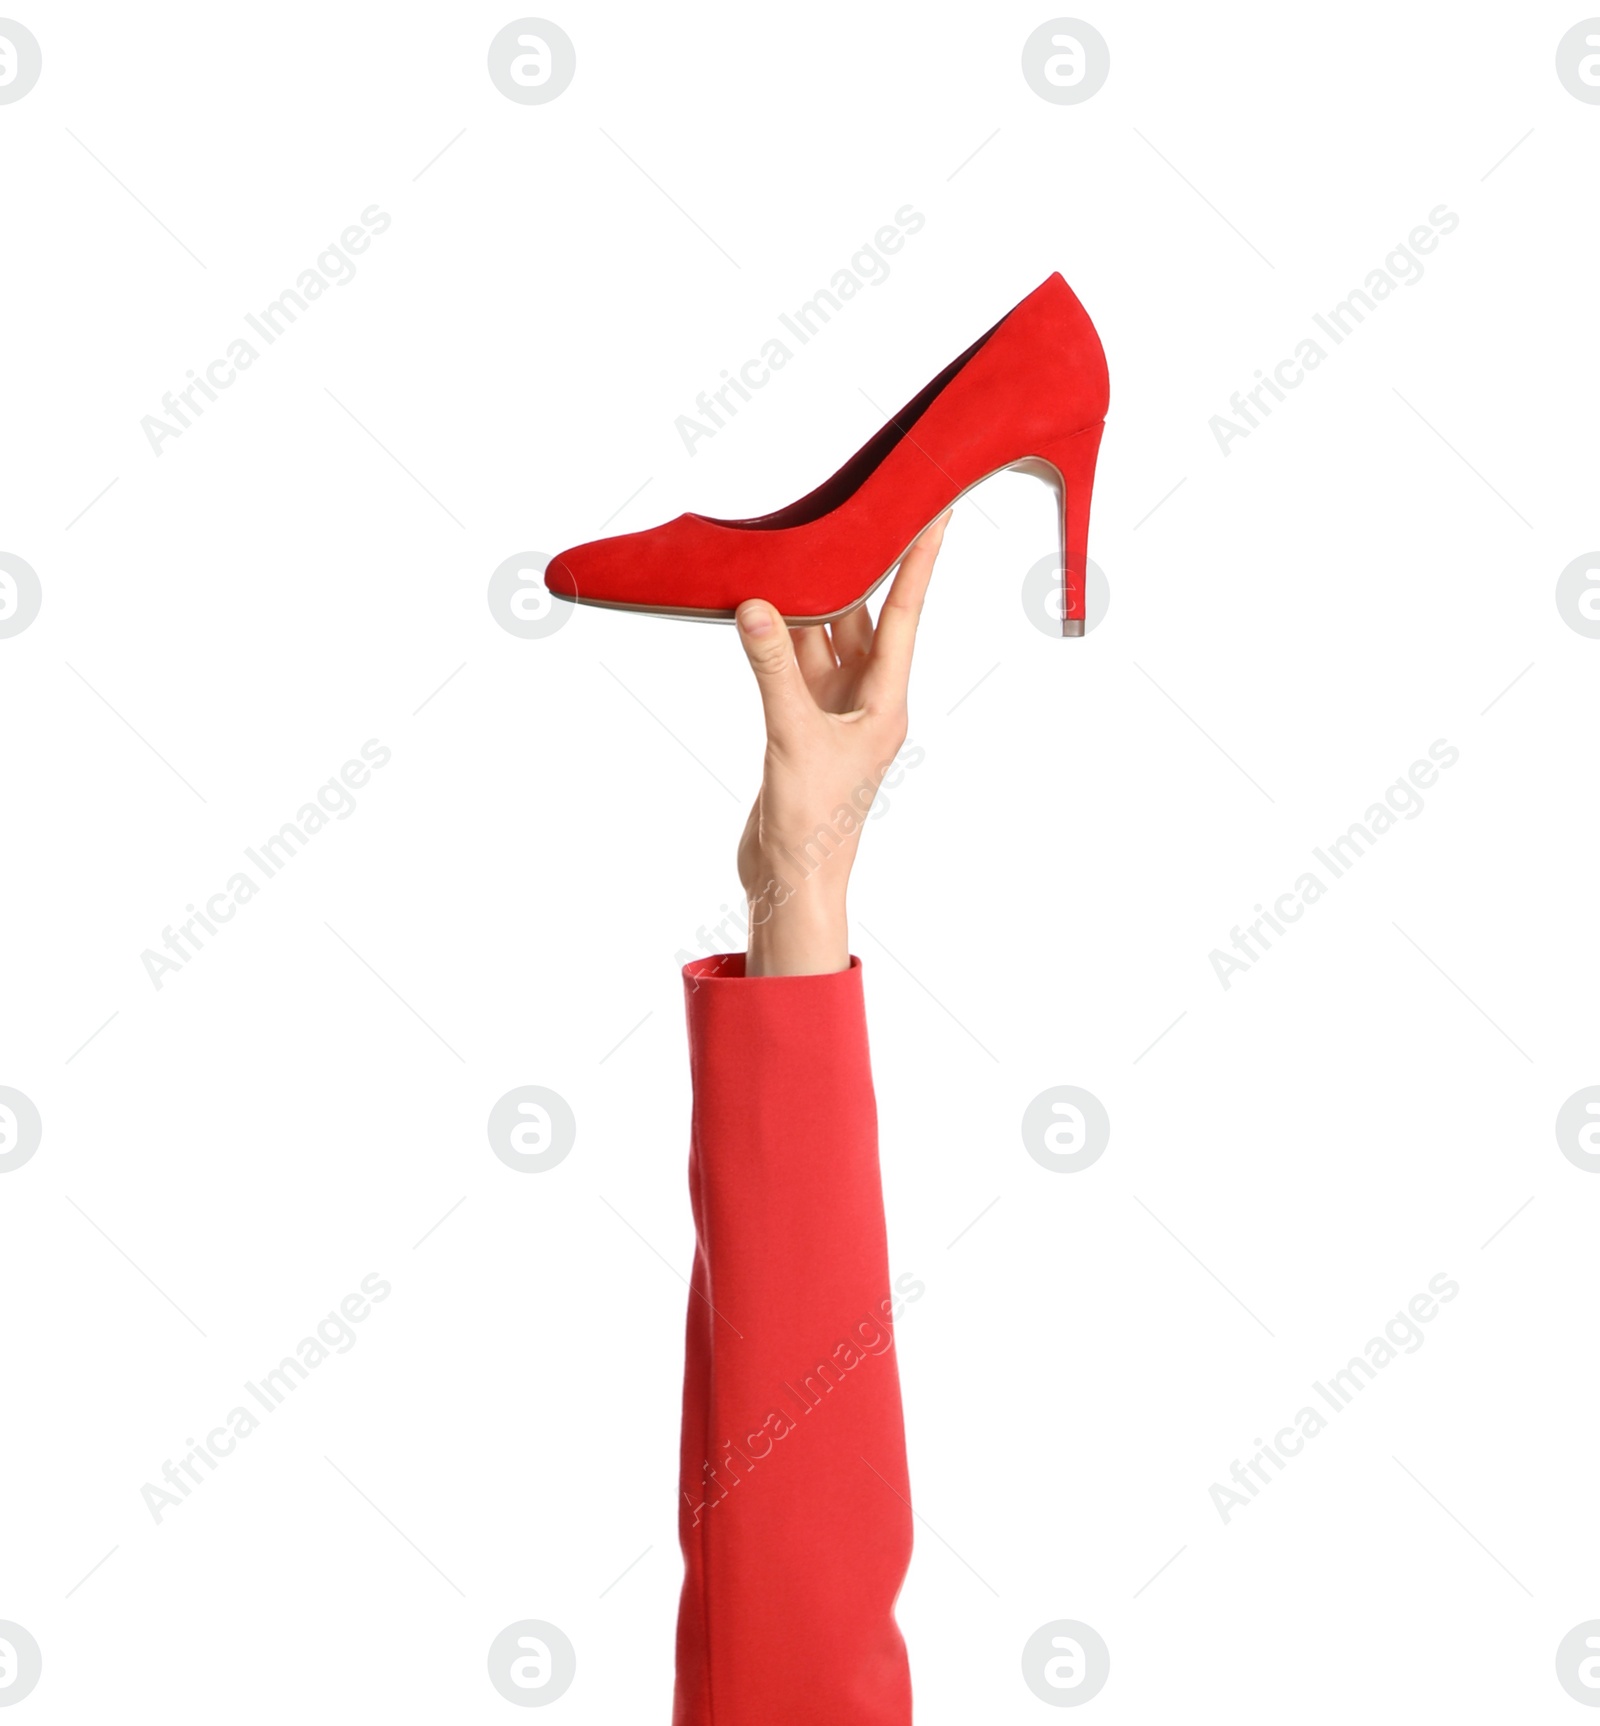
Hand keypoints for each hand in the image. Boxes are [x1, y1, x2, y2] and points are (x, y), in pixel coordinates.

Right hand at [733, 512, 949, 975]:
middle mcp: (864, 698)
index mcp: (884, 700)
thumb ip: (773, 670)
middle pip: (866, 616)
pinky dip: (777, 635)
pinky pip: (792, 663)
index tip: (935, 510)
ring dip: (810, 599)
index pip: (905, 613)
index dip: (919, 558)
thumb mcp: (793, 739)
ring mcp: (831, 710)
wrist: (791, 880)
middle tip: (861, 507)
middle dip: (863, 564)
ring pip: (824, 637)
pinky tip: (761, 606)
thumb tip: (756, 605)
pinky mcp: (799, 724)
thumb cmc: (811, 824)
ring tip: (801, 543)